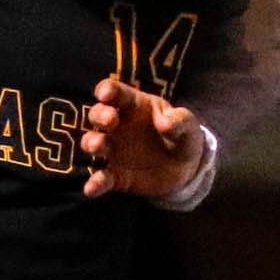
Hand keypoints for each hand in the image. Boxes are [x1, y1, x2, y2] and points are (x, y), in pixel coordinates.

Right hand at [81, 76, 205, 199]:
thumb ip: (180, 120)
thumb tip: (165, 123)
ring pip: (92, 143)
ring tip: (99, 145)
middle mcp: (116, 126)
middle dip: (99, 115)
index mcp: (133, 106)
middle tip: (110, 120)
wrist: (185, 169)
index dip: (107, 90)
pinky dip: (95, 183)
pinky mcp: (115, 176)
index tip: (106, 94)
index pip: (115, 92)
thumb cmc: (182, 137)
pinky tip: (91, 189)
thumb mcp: (188, 125)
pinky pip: (101, 178)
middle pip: (98, 114)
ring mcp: (113, 151)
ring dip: (91, 143)